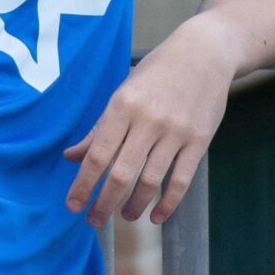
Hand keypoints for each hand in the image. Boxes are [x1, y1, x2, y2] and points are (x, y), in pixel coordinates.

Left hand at [63, 14, 237, 225]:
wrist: (204, 53)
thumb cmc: (157, 72)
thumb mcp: (123, 91)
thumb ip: (99, 127)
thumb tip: (70, 156)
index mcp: (122, 104)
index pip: (97, 154)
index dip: (83, 184)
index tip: (72, 206)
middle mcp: (147, 119)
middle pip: (121, 174)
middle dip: (104, 203)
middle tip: (94, 221)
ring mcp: (175, 131)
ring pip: (150, 181)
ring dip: (134, 206)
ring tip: (125, 216)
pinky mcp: (199, 140)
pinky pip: (180, 180)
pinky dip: (167, 204)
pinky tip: (155, 215)